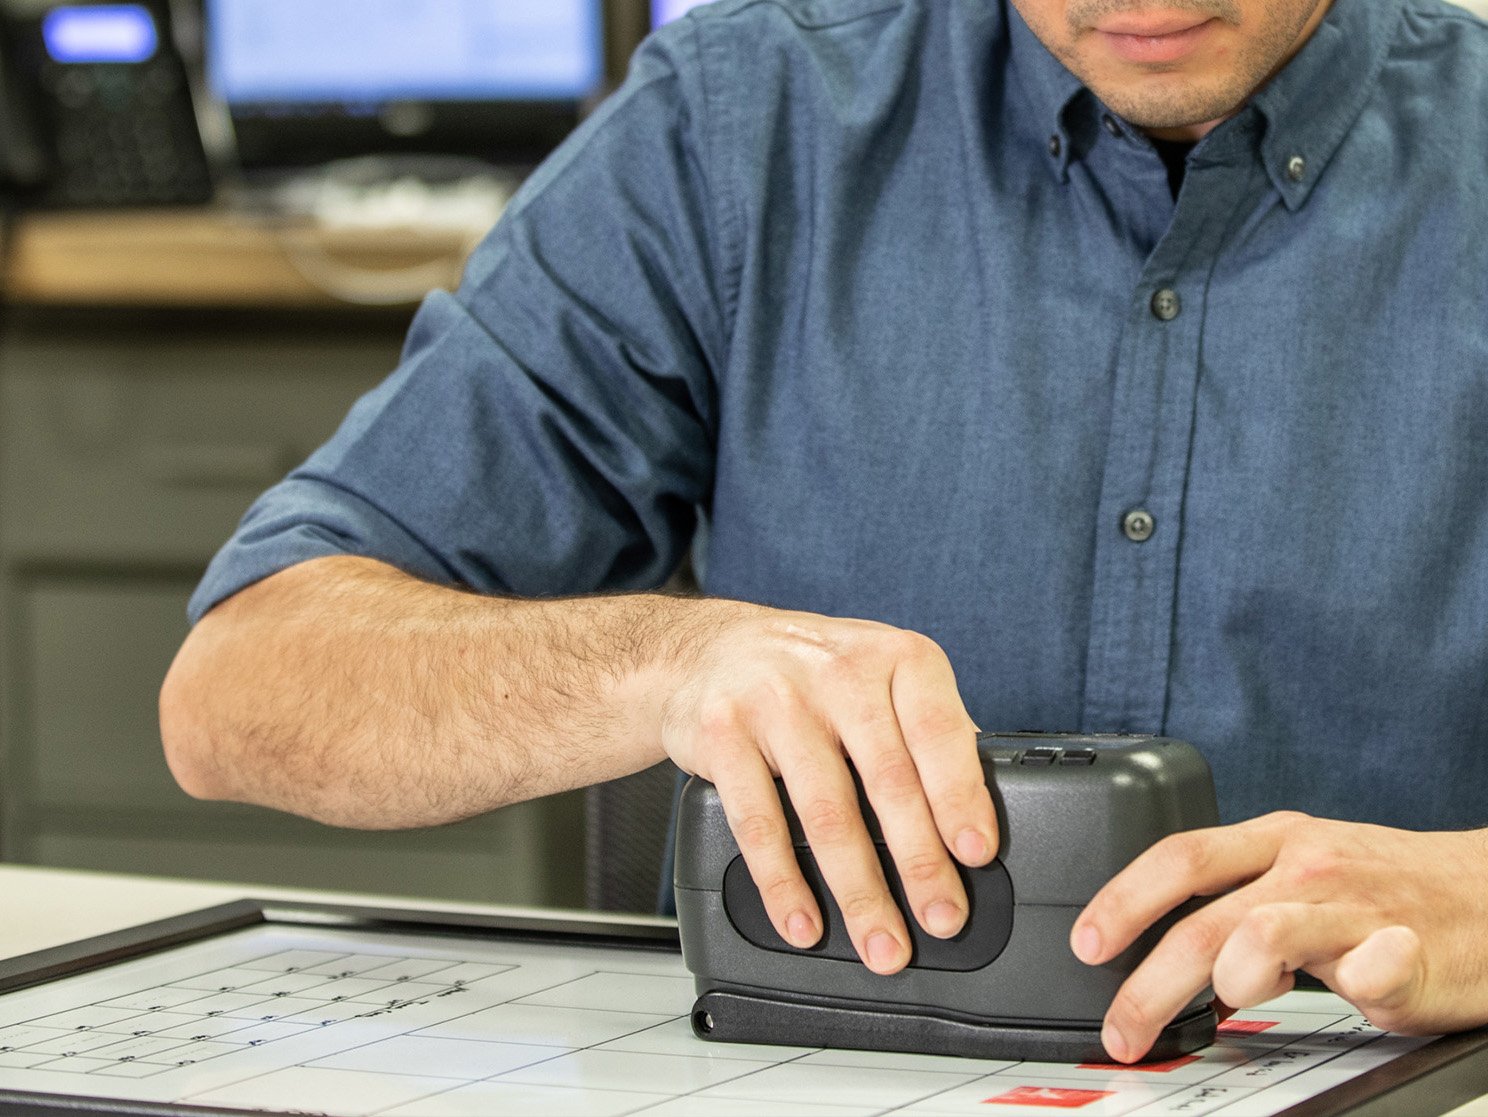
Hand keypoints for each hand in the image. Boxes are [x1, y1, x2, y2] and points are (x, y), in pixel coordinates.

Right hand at [659, 601, 997, 974]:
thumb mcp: (880, 675)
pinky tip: (804, 921)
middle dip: (920, 863)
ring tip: (882, 943)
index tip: (975, 853)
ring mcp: (776, 702)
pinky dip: (783, 884)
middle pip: (888, 780)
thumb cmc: (812, 673)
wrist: (707, 649)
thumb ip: (926, 729)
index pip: (937, 731)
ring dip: (859, 891)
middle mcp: (837, 673)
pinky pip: (758, 824)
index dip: (960, 796)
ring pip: (826, 813)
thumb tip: (975, 808)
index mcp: (892, 658)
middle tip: (941, 919)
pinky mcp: (723, 735)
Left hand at [1070, 812, 1487, 1061]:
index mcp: (1273, 843)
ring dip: (1231, 978)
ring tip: (1230, 1005)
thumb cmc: (1387, 888)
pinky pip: (1370, 964)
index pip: (1178, 858)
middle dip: (1149, 982)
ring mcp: (1357, 906)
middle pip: (1205, 918)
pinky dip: (1351, 979)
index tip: (1085, 943)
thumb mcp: (1299, 875)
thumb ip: (1234, 909)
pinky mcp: (1409, 951)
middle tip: (1122, 1029)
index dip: (1123, 899)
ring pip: (1265, 933)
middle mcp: (1307, 866)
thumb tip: (1163, 964)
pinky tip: (1346, 989)